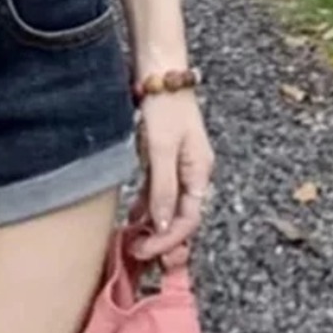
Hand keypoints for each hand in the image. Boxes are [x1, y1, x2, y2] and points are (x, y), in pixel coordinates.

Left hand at [128, 89, 214, 260]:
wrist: (160, 75)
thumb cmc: (164, 109)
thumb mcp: (161, 150)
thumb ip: (162, 189)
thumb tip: (162, 226)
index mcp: (199, 173)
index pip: (188, 220)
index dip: (167, 241)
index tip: (143, 251)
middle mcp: (193, 176)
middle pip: (180, 220)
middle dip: (162, 243)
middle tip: (137, 257)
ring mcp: (179, 171)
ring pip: (168, 211)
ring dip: (152, 231)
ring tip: (132, 246)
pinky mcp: (163, 164)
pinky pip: (157, 196)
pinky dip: (145, 211)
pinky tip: (132, 222)